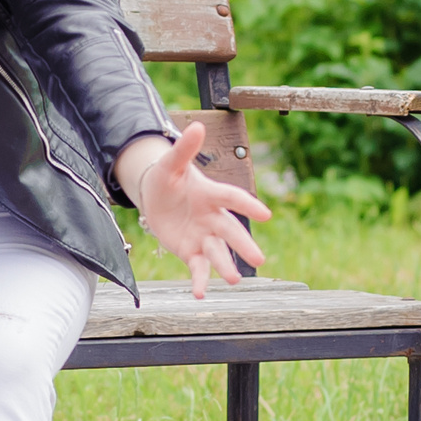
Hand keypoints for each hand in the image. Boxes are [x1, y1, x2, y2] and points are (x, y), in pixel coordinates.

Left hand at [114, 124, 272, 297]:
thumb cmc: (167, 177)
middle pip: (230, 231)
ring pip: (217, 253)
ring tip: (235, 281)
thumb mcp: (170, 163)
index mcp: (211, 193)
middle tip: (258, 260)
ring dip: (226, 266)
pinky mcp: (191, 252)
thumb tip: (195, 126)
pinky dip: (200, 281)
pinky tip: (200, 294)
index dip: (247, 204)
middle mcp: (212, 217)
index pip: (231, 198)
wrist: (155, 196)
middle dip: (243, 245)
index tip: (265, 214)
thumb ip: (184, 149)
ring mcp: (203, 236)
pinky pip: (198, 268)